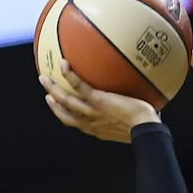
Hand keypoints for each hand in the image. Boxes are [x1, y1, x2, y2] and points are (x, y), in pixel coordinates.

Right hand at [40, 61, 157, 142]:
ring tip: (43, 77)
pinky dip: (69, 75)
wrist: (147, 130)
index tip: (61, 107)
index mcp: (99, 129)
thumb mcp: (137, 121)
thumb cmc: (148, 128)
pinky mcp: (98, 100)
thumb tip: (146, 101)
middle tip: (46, 93)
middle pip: (66, 115)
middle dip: (54, 104)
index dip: (67, 116)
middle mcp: (92, 123)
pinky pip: (79, 86)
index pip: (78, 123)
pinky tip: (63, 63)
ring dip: (53, 89)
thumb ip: (134, 112)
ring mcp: (93, 112)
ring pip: (66, 101)